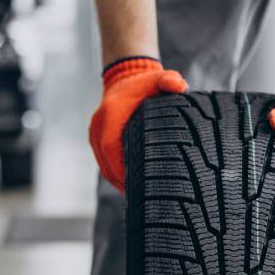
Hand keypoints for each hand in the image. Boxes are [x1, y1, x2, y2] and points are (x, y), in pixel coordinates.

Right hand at [89, 57, 186, 191]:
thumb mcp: (158, 79)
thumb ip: (169, 80)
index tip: (135, 185)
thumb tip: (179, 86)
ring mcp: (94, 134)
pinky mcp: (96, 140)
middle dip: (121, 182)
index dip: (121, 170)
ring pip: (103, 166)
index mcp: (110, 115)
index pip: (111, 150)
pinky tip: (129, 184)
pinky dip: (114, 174)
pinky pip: (103, 162)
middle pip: (106, 164)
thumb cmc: (144, 84)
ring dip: (117, 181)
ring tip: (136, 194)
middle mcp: (98, 126)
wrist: (124, 77)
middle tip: (140, 196)